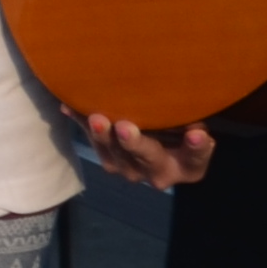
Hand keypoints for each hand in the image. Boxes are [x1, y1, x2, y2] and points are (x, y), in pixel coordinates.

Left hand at [81, 111, 217, 189]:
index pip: (197, 157)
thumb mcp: (192, 121)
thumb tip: (190, 95)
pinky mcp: (109, 160)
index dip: (197, 147)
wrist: (159, 135)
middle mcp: (159, 172)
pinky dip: (82, 123)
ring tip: (96, 119)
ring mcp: (131, 169)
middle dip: (136, 144)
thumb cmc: (182, 123)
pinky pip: (94, 142)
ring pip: (116, 156)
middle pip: (149, 159)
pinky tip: (69, 107)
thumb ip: (190, 115)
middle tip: (125, 128)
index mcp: (189, 166)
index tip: (197, 133)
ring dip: (104, 137)